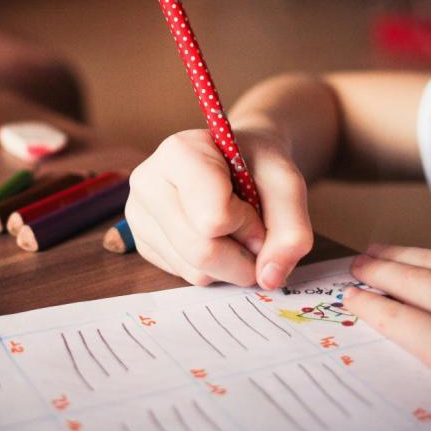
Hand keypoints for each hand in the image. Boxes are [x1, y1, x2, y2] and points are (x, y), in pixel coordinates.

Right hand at [125, 127, 312, 288]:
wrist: (237, 160)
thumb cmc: (257, 165)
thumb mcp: (287, 184)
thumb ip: (291, 230)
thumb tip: (269, 278)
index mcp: (178, 152)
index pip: (214, 218)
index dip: (248, 224)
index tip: (255, 206)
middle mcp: (147, 182)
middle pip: (201, 251)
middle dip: (243, 255)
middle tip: (255, 233)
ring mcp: (139, 214)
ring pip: (194, 270)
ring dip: (230, 264)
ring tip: (233, 230)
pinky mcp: (142, 242)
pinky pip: (185, 276)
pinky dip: (213, 268)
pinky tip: (214, 238)